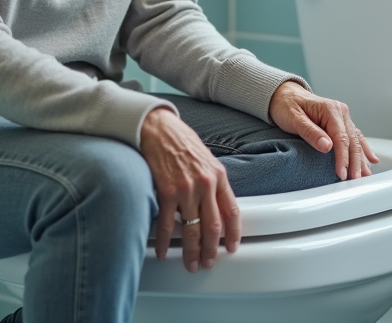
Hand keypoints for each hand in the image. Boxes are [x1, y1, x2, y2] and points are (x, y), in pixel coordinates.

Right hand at [139, 107, 240, 272]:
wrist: (158, 127)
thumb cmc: (180, 140)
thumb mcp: (206, 158)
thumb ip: (213, 181)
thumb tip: (215, 204)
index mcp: (218, 176)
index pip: (232, 211)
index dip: (234, 233)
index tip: (231, 247)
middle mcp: (205, 184)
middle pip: (213, 227)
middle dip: (211, 249)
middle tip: (209, 262)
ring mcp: (185, 190)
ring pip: (192, 230)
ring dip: (192, 251)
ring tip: (191, 263)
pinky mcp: (166, 192)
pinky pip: (166, 224)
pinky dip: (164, 241)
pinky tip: (162, 251)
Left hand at [268, 81, 378, 179]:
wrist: (284, 95)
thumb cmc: (286, 105)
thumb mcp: (293, 118)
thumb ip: (310, 132)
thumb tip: (327, 146)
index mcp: (330, 110)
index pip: (341, 138)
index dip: (342, 158)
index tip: (341, 173)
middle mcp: (340, 112)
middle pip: (352, 141)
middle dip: (355, 162)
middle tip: (354, 179)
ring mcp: (342, 117)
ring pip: (356, 140)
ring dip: (361, 158)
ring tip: (365, 174)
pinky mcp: (341, 123)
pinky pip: (354, 137)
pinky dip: (363, 149)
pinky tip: (371, 159)